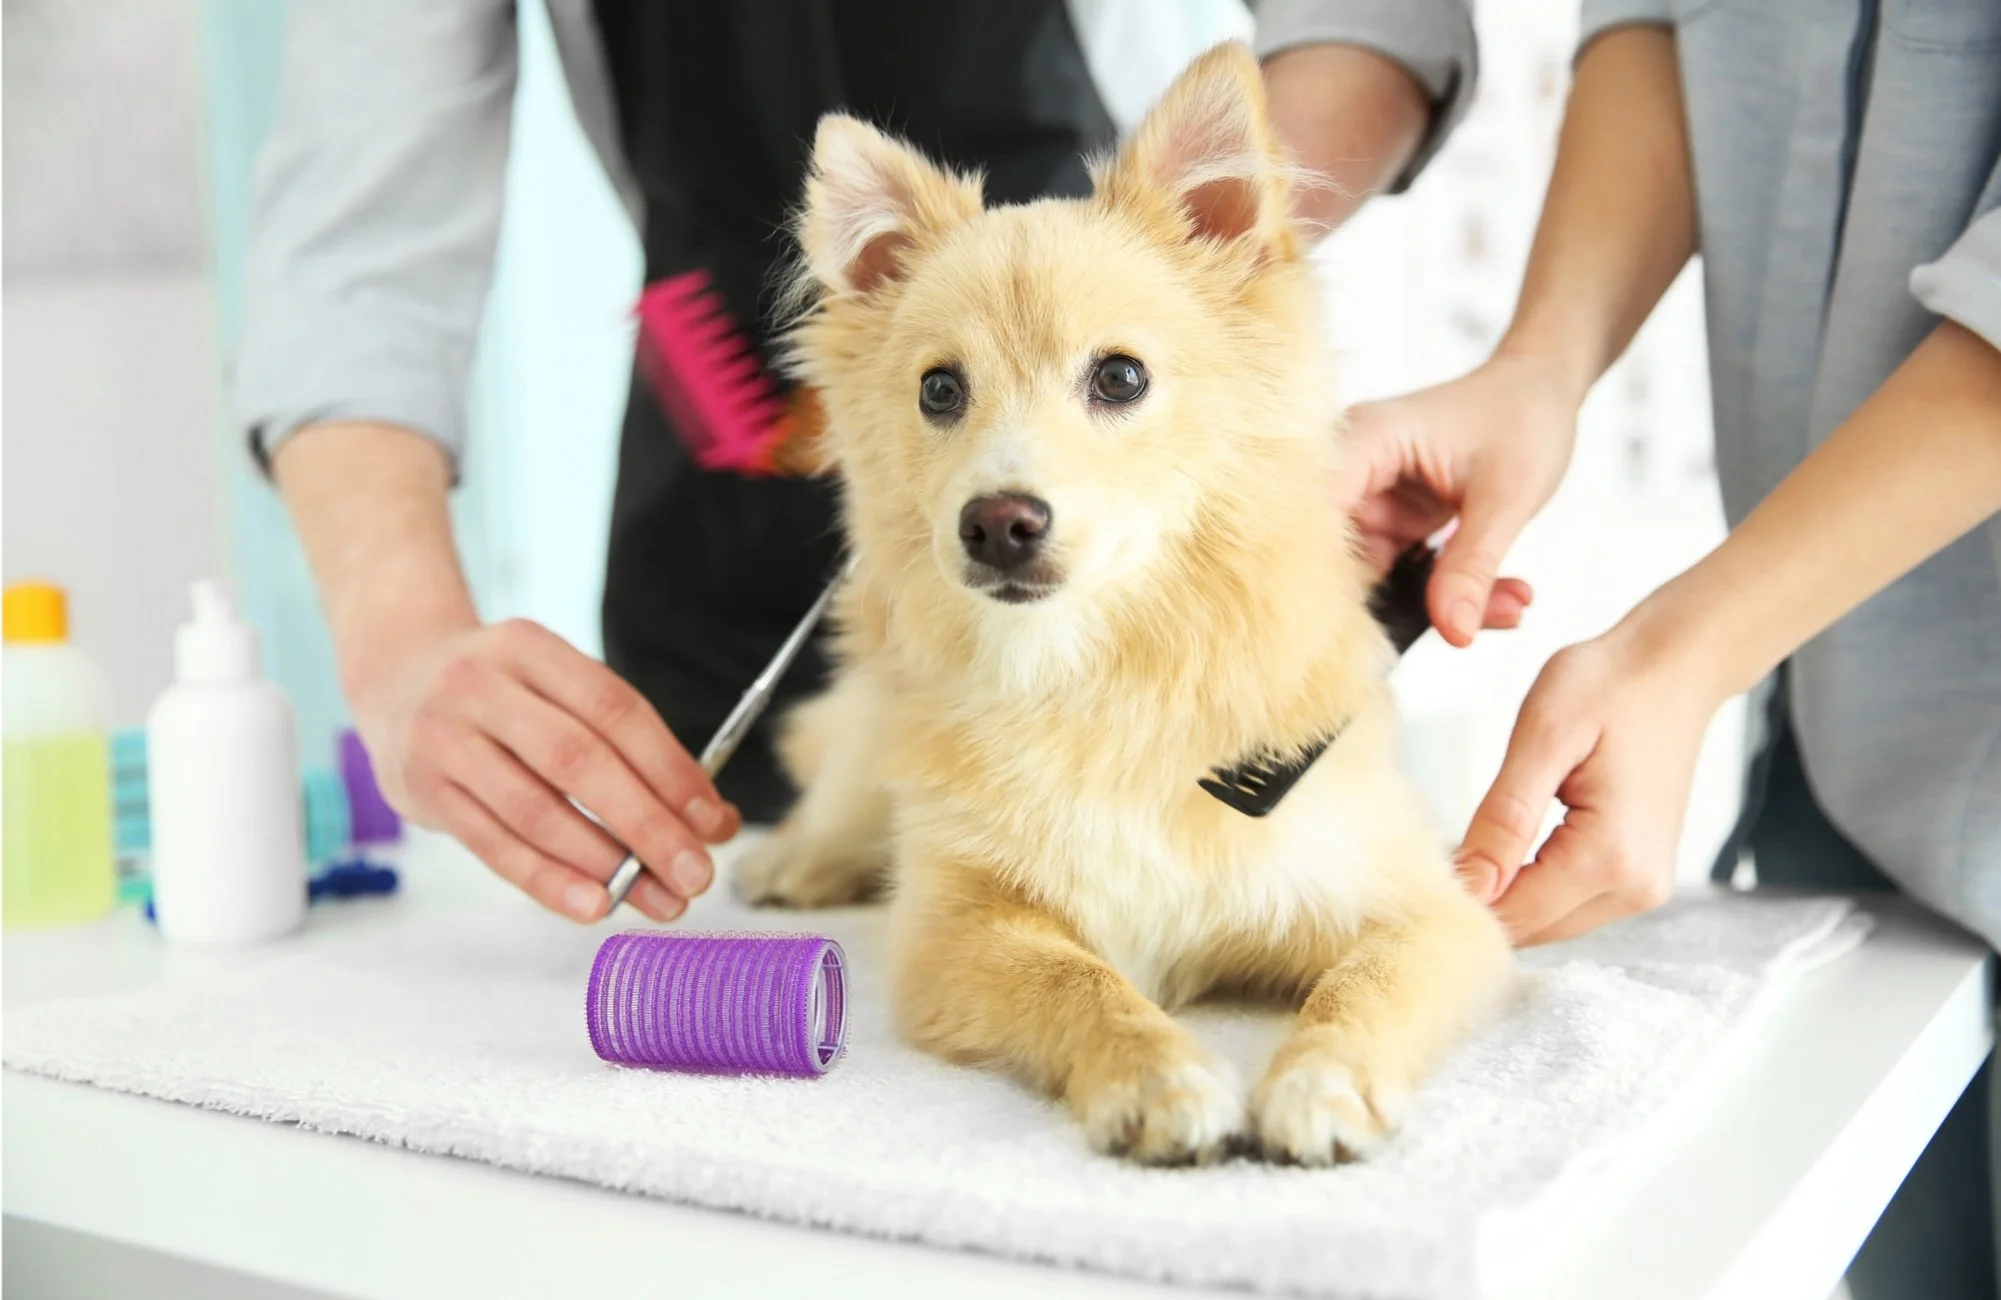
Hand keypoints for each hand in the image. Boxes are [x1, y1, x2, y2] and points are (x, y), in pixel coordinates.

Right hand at [349, 619, 741, 923]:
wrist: (394, 678)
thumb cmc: (504, 695)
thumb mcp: (559, 692)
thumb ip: (631, 749)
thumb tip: (713, 821)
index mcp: (531, 648)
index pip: (615, 710)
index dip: (671, 768)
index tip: (712, 821)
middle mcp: (482, 686)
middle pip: (579, 761)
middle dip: (647, 825)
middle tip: (695, 874)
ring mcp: (445, 736)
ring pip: (535, 809)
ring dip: (603, 862)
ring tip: (657, 898)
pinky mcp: (422, 789)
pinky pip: (493, 844)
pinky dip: (548, 880)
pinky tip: (592, 904)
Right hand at [1339, 353, 1579, 643]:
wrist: (1541, 392)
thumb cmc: (1522, 417)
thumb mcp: (1506, 496)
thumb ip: (1473, 566)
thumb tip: (1455, 634)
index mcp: (1361, 443)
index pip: (1313, 524)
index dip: (1326, 585)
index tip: (1370, 640)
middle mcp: (1350, 475)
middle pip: (1337, 564)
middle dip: (1404, 606)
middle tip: (1470, 628)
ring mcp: (1368, 505)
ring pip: (1375, 582)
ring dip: (1438, 605)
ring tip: (1510, 606)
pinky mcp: (1390, 527)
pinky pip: (1403, 579)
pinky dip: (1450, 595)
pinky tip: (1506, 597)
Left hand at [1454, 618, 1719, 945]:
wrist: (1676, 666)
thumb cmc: (1609, 685)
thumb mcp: (1543, 737)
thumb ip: (1505, 817)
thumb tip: (1470, 886)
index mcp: (1611, 857)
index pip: (1515, 915)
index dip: (1462, 899)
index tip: (1424, 865)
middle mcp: (1636, 888)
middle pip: (1533, 928)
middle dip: (1483, 899)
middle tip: (1441, 847)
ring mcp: (1644, 888)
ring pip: (1550, 922)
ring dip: (1508, 893)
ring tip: (1480, 838)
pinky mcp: (1640, 878)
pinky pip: (1571, 902)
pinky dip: (1534, 884)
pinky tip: (1513, 844)